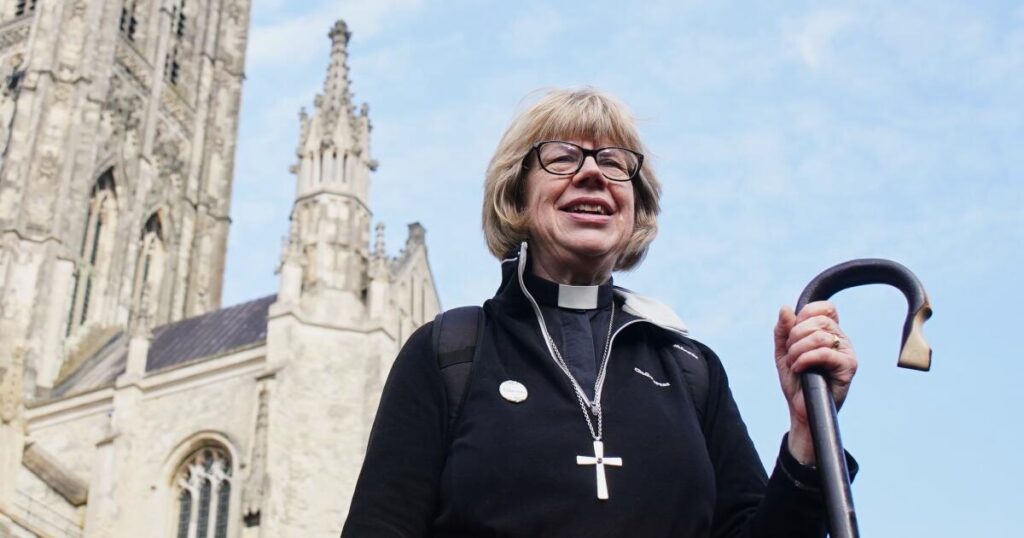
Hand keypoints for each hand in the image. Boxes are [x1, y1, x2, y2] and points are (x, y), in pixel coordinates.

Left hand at [773, 301, 857, 464]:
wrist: (801, 409)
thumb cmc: (796, 381)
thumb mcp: (783, 352)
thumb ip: (783, 330)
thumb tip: (785, 308)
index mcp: (828, 332)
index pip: (825, 308)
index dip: (806, 314)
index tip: (793, 333)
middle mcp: (841, 339)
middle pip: (818, 321)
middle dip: (795, 336)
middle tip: (790, 355)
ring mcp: (847, 352)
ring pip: (820, 336)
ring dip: (798, 350)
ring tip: (793, 364)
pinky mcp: (848, 367)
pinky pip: (825, 353)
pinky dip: (805, 359)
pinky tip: (799, 369)